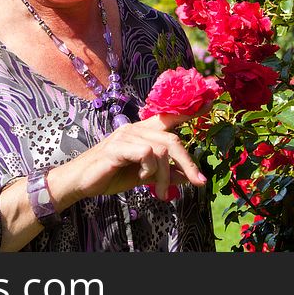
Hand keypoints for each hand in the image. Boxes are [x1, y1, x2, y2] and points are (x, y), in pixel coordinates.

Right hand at [48, 113, 206, 204]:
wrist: (82, 182)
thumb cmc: (111, 175)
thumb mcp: (144, 176)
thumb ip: (165, 173)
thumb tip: (188, 177)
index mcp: (143, 132)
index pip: (169, 117)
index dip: (190, 110)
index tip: (211, 102)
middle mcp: (136, 128)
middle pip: (172, 139)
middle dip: (188, 162)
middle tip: (198, 182)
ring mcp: (126, 135)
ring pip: (162, 148)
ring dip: (166, 174)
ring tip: (162, 192)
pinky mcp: (117, 147)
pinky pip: (146, 153)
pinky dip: (149, 169)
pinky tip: (139, 178)